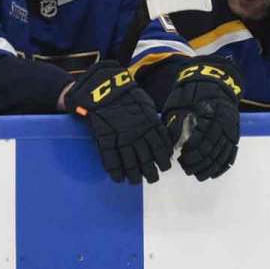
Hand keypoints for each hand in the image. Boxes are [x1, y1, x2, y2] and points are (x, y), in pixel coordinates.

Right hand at [66, 61, 172, 183]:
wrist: (105, 88)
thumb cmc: (127, 95)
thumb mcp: (146, 105)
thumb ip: (154, 122)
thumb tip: (162, 136)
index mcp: (150, 124)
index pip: (160, 147)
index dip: (163, 160)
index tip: (165, 167)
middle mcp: (137, 134)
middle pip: (146, 159)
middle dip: (151, 172)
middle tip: (153, 178)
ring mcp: (121, 138)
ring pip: (130, 162)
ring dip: (134, 175)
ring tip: (136, 181)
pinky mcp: (106, 139)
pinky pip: (111, 160)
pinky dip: (115, 171)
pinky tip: (118, 178)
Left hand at [162, 57, 241, 179]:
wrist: (213, 80)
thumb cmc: (191, 92)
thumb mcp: (179, 102)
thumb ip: (175, 122)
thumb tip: (172, 145)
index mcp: (210, 113)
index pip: (201, 139)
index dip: (191, 152)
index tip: (181, 156)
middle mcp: (224, 122)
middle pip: (212, 150)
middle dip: (197, 162)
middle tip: (185, 166)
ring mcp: (231, 129)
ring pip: (222, 155)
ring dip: (208, 168)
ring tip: (195, 173)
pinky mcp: (235, 134)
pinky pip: (231, 155)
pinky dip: (222, 166)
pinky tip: (212, 174)